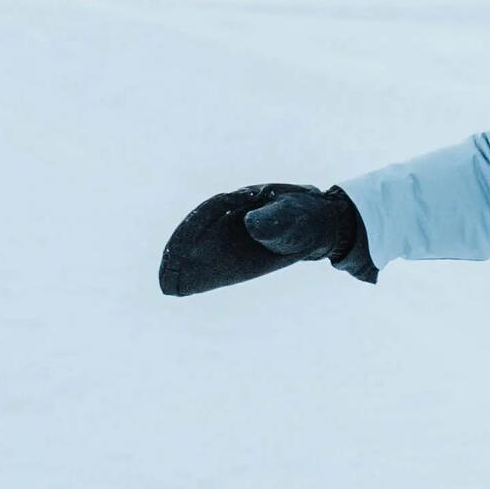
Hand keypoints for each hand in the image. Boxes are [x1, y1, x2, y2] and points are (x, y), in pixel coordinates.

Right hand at [159, 183, 372, 296]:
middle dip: (181, 253)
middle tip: (166, 279)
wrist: (323, 224)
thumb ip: (278, 222)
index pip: (210, 213)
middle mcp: (232, 216)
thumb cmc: (310, 219)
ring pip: (205, 247)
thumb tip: (252, 226)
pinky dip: (203, 271)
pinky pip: (218, 260)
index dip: (191, 232)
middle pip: (200, 231)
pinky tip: (188, 286)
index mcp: (243, 202)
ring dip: (187, 265)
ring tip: (170, 285)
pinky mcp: (239, 249)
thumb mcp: (299, 219)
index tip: (176, 252)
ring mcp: (233, 232)